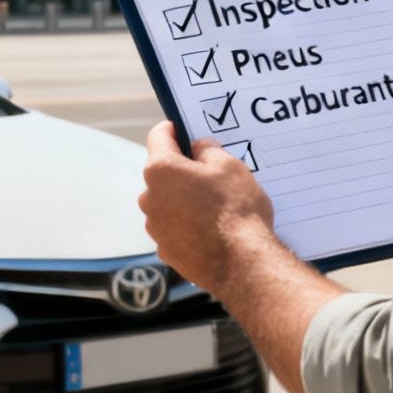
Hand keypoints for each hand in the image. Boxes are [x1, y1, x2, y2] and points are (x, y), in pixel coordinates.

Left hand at [139, 121, 278, 294]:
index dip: (174, 129)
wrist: (242, 264)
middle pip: (163, 172)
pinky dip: (188, 224)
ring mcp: (155, 226)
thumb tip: (198, 148)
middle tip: (211, 173)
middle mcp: (149, 197)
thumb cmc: (236, 210)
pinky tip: (212, 229)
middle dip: (183, 169)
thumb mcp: (229, 165)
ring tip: (216, 206)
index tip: (185, 130)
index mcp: (161, 170)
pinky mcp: (166, 250)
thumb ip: (207, 149)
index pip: (159, 135)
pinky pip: (174, 227)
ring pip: (168, 201)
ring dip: (185, 198)